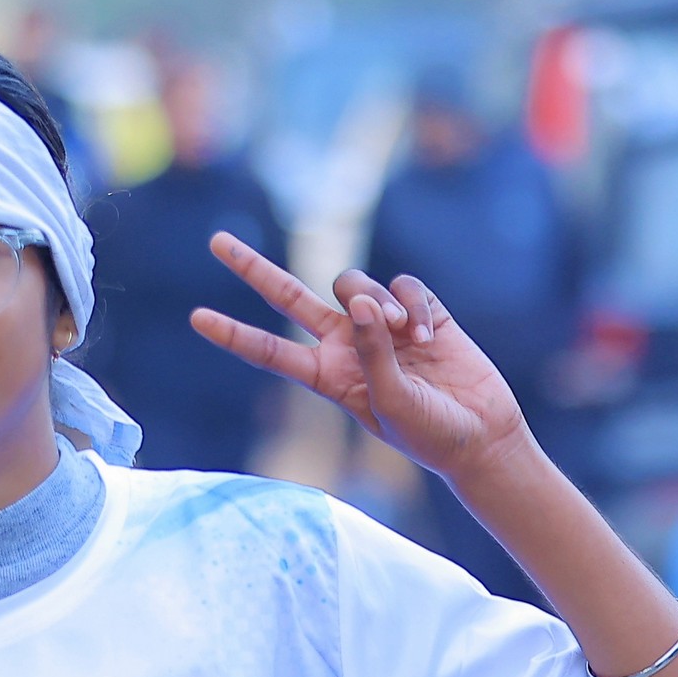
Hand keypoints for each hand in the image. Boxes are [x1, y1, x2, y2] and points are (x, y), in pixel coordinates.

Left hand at [192, 233, 531, 483]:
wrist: (480, 434)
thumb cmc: (428, 433)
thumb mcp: (390, 402)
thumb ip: (372, 352)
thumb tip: (363, 303)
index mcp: (326, 375)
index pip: (269, 351)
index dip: (234, 334)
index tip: (196, 318)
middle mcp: (344, 343)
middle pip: (288, 297)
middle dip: (253, 270)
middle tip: (215, 242)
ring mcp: (380, 324)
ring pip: (354, 284)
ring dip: (380, 302)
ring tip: (409, 334)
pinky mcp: (419, 310)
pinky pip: (404, 285)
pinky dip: (416, 304)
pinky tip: (431, 335)